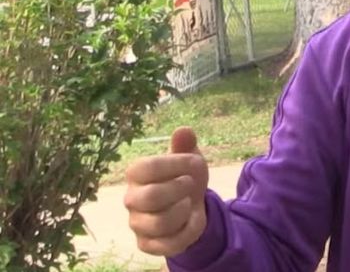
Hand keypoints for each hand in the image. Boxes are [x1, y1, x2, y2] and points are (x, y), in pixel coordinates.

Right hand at [124, 127, 209, 256]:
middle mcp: (131, 199)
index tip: (194, 162)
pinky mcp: (147, 244)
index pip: (148, 167)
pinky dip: (188, 230)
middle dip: (180, 188)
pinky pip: (169, 243)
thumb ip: (186, 145)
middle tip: (190, 184)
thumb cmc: (185, 176)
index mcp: (136, 173)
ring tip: (188, 202)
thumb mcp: (190, 158)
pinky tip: (191, 219)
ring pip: (160, 222)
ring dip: (184, 211)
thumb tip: (184, 130)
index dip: (177, 163)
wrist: (191, 204)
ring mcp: (137, 223)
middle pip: (151, 197)